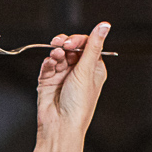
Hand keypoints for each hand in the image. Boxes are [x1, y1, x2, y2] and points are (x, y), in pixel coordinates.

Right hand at [36, 22, 109, 138]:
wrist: (61, 125)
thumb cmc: (79, 105)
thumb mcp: (88, 70)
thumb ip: (93, 45)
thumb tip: (104, 25)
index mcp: (94, 70)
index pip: (87, 45)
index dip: (79, 40)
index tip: (72, 42)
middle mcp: (79, 72)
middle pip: (71, 48)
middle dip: (65, 44)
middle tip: (61, 44)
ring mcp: (63, 76)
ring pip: (58, 55)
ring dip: (56, 53)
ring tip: (55, 56)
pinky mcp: (49, 81)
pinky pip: (47, 65)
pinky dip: (48, 62)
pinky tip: (49, 64)